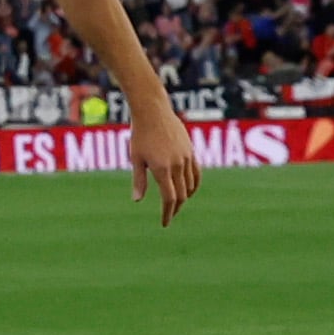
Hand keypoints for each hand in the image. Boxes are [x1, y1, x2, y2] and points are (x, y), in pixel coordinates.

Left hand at [128, 103, 200, 227]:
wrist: (153, 111)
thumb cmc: (140, 134)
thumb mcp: (136, 158)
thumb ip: (139, 180)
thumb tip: (137, 200)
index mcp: (162, 169)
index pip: (169, 199)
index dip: (168, 213)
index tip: (165, 223)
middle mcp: (177, 165)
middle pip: (182, 195)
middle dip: (175, 208)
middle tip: (169, 215)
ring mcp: (186, 158)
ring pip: (191, 185)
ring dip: (185, 197)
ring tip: (176, 203)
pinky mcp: (191, 151)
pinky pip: (197, 173)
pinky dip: (194, 185)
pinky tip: (189, 190)